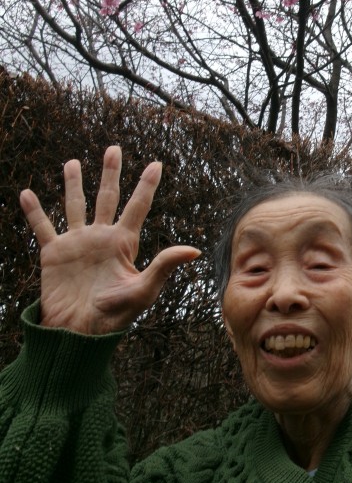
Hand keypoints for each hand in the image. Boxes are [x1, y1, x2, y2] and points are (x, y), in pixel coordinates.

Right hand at [19, 145, 200, 334]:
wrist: (79, 333)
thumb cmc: (114, 316)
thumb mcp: (143, 290)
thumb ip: (164, 266)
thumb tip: (194, 250)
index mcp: (123, 243)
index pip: (138, 207)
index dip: (147, 185)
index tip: (157, 163)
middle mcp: (101, 238)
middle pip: (107, 197)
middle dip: (110, 173)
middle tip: (114, 148)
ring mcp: (77, 243)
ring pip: (75, 205)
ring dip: (73, 184)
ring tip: (72, 162)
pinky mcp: (53, 253)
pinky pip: (42, 226)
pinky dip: (34, 210)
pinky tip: (26, 193)